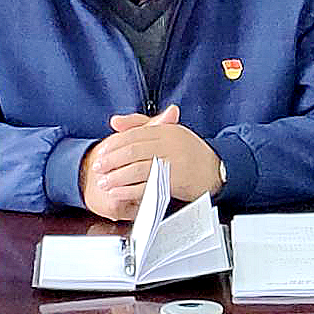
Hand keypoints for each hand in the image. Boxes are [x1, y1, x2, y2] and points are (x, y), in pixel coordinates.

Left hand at [82, 104, 223, 219]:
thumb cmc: (190, 152)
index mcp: (167, 129)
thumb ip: (142, 125)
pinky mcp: (176, 179)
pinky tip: (119, 192)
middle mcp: (171, 143)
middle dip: (112, 161)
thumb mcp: (169, 132)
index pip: (134, 134)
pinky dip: (129, 190)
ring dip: (117, 177)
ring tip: (104, 182)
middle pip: (133, 151)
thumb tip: (115, 121)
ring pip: (137, 168)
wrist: (216, 170)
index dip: (115, 144)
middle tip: (98, 168)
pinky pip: (148, 185)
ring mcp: (174, 161)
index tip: (102, 152)